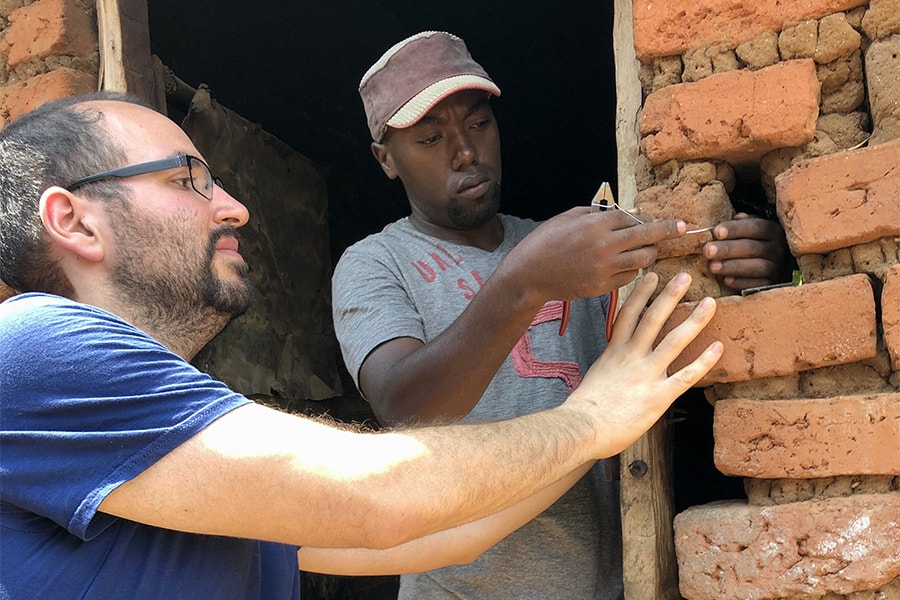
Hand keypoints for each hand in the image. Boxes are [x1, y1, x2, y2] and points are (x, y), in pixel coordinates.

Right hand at [504, 206, 684, 301]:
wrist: (529, 275)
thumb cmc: (545, 242)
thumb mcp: (568, 217)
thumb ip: (598, 213)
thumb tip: (626, 214)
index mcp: (596, 224)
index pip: (634, 218)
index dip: (649, 218)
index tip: (662, 219)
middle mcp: (604, 245)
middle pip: (648, 237)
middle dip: (667, 231)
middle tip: (680, 228)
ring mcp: (604, 268)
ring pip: (643, 259)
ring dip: (649, 253)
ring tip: (648, 250)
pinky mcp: (602, 286)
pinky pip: (629, 277)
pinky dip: (631, 270)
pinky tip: (624, 265)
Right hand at [562, 271, 722, 456]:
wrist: (582, 427)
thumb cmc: (584, 409)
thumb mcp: (595, 377)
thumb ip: (610, 366)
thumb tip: (615, 366)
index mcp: (614, 352)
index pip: (628, 315)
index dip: (641, 294)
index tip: (651, 277)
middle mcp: (631, 357)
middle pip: (653, 319)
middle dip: (670, 295)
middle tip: (685, 277)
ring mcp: (646, 374)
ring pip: (674, 341)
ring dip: (693, 320)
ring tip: (710, 303)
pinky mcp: (658, 395)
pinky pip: (686, 375)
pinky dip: (704, 361)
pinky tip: (718, 347)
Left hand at [703, 213, 790, 290]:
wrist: (766, 266)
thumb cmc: (750, 242)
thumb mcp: (747, 229)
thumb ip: (741, 223)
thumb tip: (737, 217)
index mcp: (772, 230)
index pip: (755, 227)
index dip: (735, 229)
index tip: (716, 232)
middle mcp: (778, 249)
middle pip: (753, 247)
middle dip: (728, 249)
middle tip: (707, 251)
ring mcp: (777, 268)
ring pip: (756, 267)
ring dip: (732, 266)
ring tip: (712, 266)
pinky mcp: (772, 284)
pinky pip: (758, 285)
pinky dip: (741, 283)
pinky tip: (726, 280)